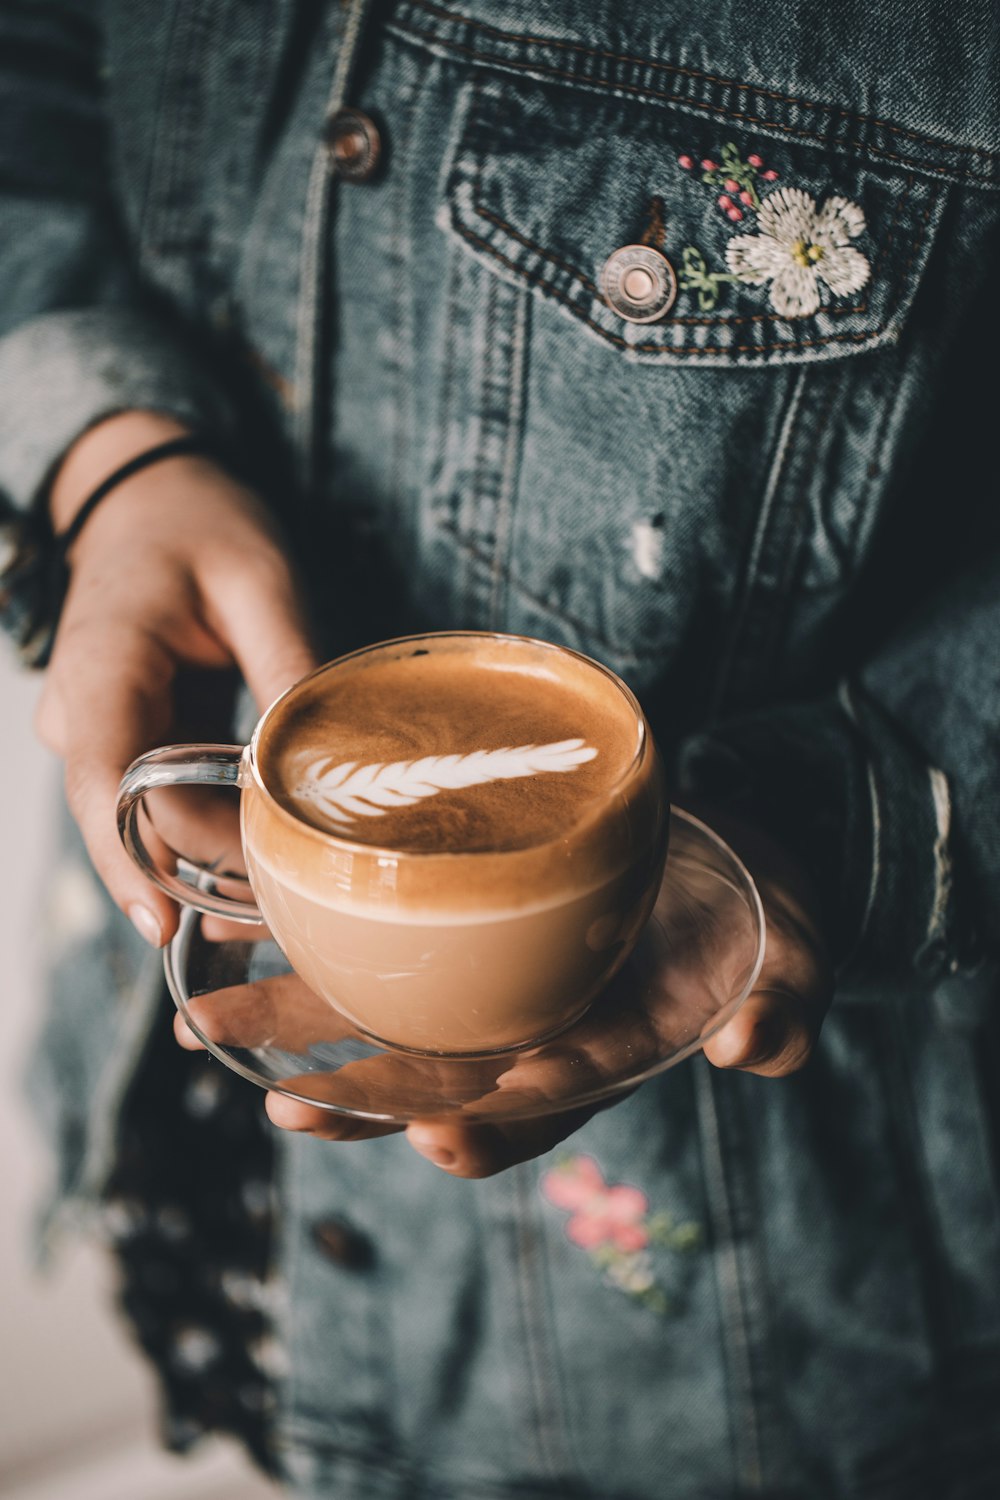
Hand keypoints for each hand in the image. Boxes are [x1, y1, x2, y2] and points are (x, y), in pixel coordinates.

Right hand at [36, 410, 318, 945]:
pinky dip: (210, 825)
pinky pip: (158, 800)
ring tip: (290, 873)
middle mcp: (80, 714)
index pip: (103, 785)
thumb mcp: (260, 582)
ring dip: (212, 852)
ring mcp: (92, 733)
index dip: (131, 862)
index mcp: (102, 665)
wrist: (148, 500)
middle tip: (287, 898)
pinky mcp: (120, 742)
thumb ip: (288, 669)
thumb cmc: (200, 525)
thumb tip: (327, 766)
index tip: (164, 925)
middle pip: (128, 819)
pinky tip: (268, 837)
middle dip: (203, 867)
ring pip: (144, 820)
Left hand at [176, 805, 832, 1177]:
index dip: (499, 1129)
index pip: (549, 1110)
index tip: (450, 1129)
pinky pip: (380, 956)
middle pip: (444, 1082)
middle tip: (290, 1107)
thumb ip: (786, 1001)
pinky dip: (315, 949)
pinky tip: (243, 930)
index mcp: (605, 1054)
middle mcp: (535, 1036)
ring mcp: (495, 991)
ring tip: (222, 1031)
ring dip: (308, 1035)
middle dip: (363, 1100)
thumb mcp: (792, 951)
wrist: (716, 855)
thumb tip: (759, 1048)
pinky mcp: (465, 936)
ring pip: (392, 1026)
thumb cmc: (753, 911)